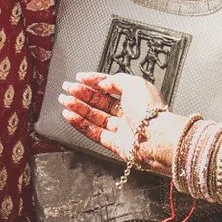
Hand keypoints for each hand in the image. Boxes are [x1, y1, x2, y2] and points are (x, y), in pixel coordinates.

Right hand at [59, 72, 180, 174]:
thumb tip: (104, 81)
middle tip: (67, 89)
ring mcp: (121, 128)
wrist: (156, 138)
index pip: (111, 86)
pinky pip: (94, 132)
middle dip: (83, 94)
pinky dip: (80, 124)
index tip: (80, 77)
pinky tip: (70, 116)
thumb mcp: (134, 84)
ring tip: (64, 101)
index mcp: (135, 95)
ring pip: (95, 116)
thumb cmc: (150, 111)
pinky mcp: (115, 144)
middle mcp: (128, 111)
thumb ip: (117, 80)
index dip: (95, 81)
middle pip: (100, 101)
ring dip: (78, 108)